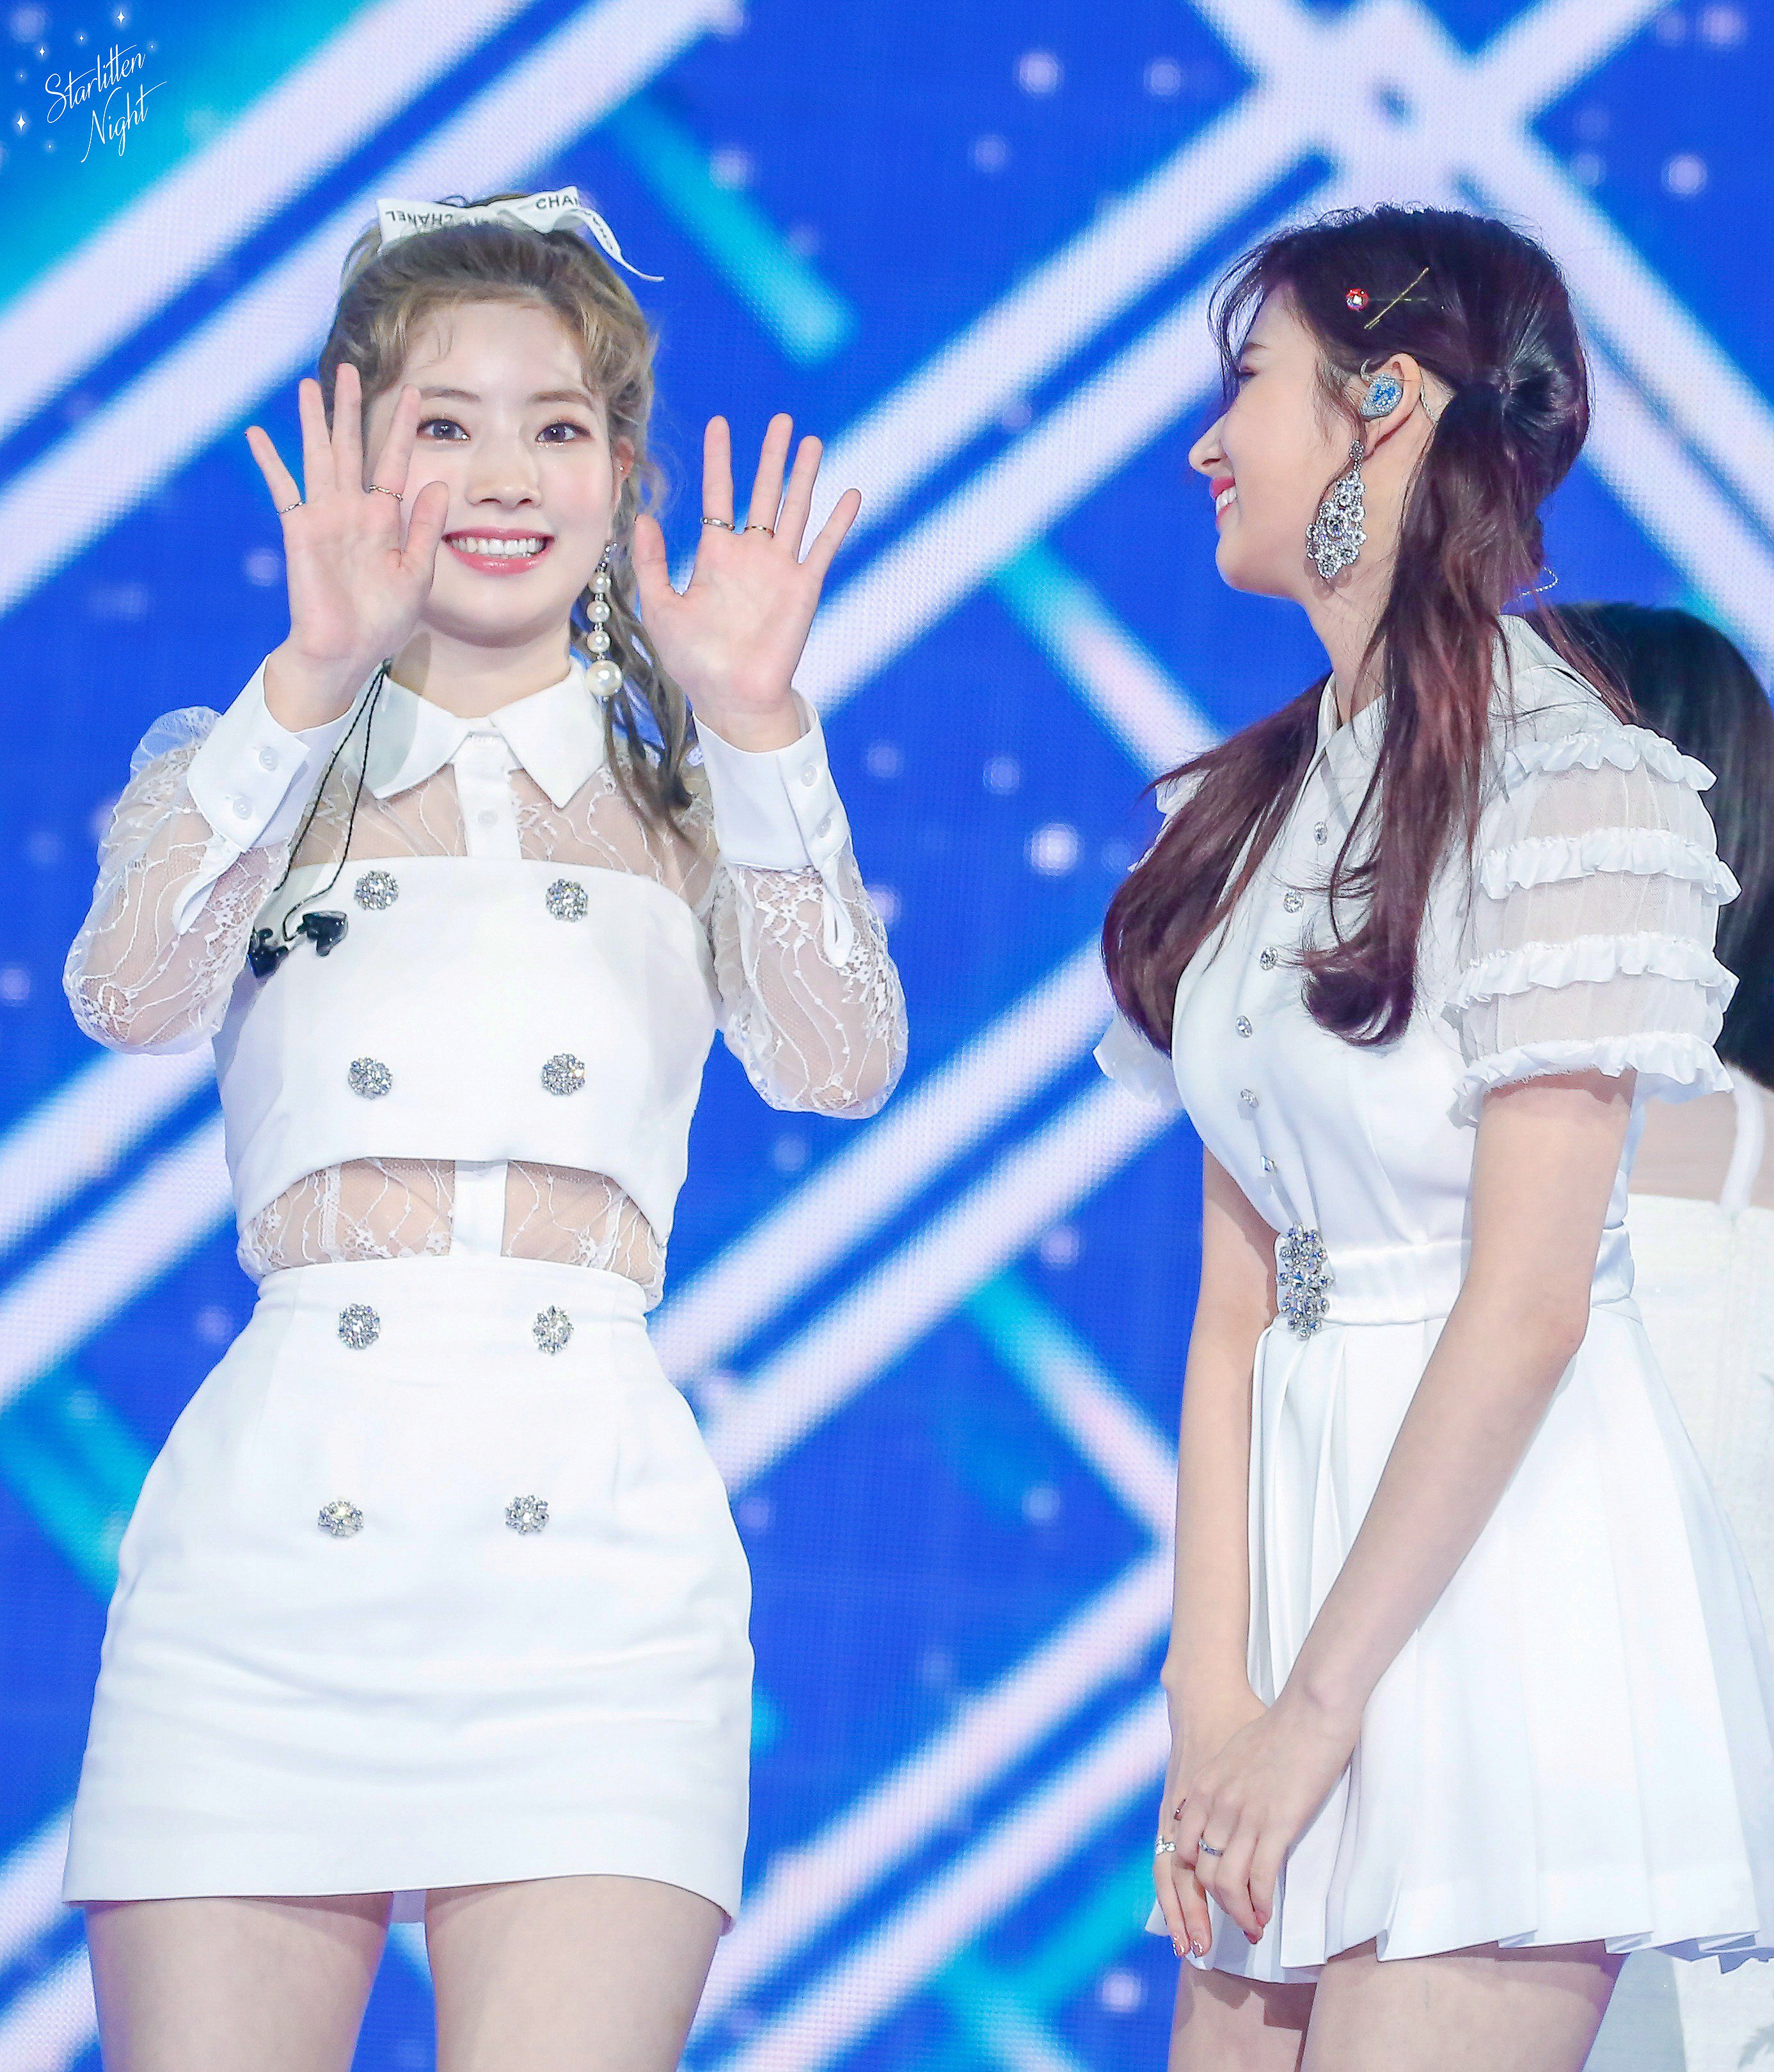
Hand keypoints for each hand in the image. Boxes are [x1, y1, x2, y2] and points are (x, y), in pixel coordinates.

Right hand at [244, 362, 450, 726]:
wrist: (347, 652)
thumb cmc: (382, 620)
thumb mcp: (418, 573)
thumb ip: (425, 528)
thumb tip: (439, 483)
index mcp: (385, 520)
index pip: (394, 462)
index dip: (403, 428)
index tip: (415, 393)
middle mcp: (353, 510)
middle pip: (351, 447)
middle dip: (350, 409)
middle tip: (349, 369)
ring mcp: (324, 517)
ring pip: (318, 455)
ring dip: (314, 420)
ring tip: (310, 384)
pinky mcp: (299, 529)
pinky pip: (283, 488)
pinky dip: (269, 461)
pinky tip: (256, 433)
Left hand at [630, 413, 860, 748]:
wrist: (731, 698)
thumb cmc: (693, 661)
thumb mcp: (660, 608)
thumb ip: (652, 564)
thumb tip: (645, 518)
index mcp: (715, 556)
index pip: (718, 496)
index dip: (719, 461)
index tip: (720, 423)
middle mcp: (750, 556)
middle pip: (763, 493)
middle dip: (771, 456)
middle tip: (781, 419)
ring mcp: (780, 570)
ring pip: (795, 510)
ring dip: (804, 476)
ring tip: (812, 441)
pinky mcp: (804, 588)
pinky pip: (825, 547)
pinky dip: (839, 521)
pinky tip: (851, 492)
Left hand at [1170, 1683, 1360, 1945]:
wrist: (1310, 1709)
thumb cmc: (1279, 1728)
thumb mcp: (1234, 1754)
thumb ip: (1222, 1783)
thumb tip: (1224, 1808)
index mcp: (1204, 1788)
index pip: (1182, 1848)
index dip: (1192, 1882)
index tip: (1208, 1898)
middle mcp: (1217, 1805)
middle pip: (1201, 1873)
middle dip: (1213, 1908)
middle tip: (1233, 1923)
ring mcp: (1244, 1816)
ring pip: (1227, 1883)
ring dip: (1239, 1913)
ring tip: (1253, 1924)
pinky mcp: (1276, 1823)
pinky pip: (1259, 1878)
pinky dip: (1261, 1904)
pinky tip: (1268, 1912)